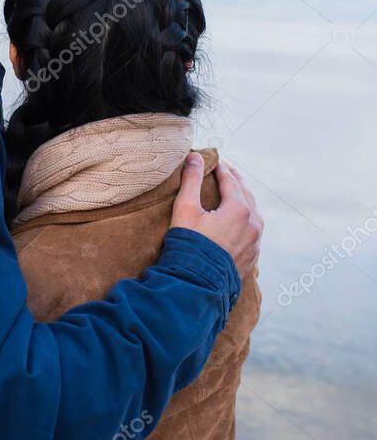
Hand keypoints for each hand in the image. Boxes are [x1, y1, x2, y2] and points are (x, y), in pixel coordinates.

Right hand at [170, 153, 262, 279]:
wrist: (197, 282)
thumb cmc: (189, 243)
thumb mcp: (186, 208)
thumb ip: (191, 180)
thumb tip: (195, 157)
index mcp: (238, 209)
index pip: (231, 181)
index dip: (222, 170)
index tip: (215, 161)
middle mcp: (252, 224)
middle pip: (246, 195)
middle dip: (236, 181)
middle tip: (227, 172)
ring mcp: (255, 241)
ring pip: (253, 213)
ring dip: (244, 200)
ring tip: (235, 193)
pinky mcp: (252, 256)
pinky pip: (253, 231)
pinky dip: (247, 219)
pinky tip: (240, 221)